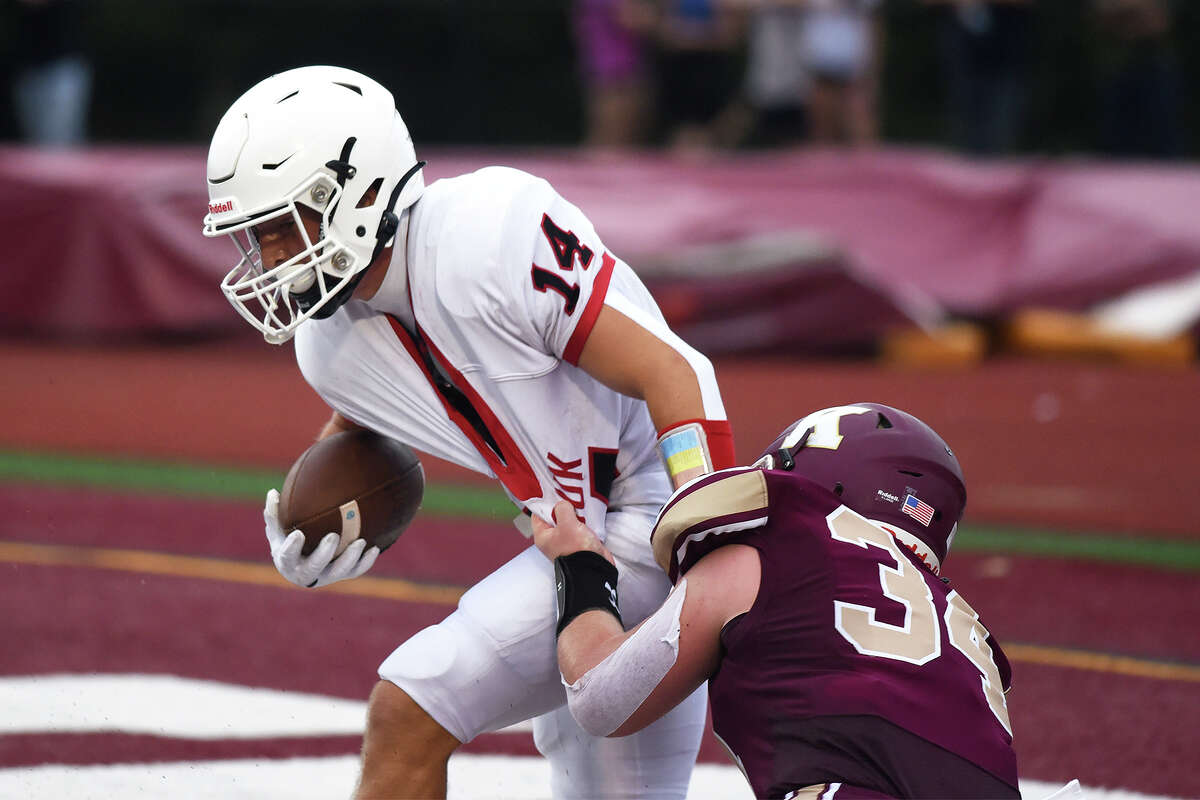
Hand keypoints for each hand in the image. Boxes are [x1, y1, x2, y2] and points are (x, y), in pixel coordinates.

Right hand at [263, 489, 379, 587]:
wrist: (303, 562)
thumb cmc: (288, 540)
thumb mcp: (278, 529)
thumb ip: (274, 513)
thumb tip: (273, 492)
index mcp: (287, 561)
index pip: (287, 556)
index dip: (292, 548)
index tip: (299, 534)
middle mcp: (306, 573)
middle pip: (315, 567)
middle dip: (324, 554)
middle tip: (334, 536)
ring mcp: (326, 575)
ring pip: (339, 571)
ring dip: (350, 558)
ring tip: (360, 542)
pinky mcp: (343, 575)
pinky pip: (356, 571)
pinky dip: (366, 562)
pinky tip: (374, 548)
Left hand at [531, 500, 614, 564]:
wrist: (595, 568)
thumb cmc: (577, 550)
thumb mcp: (567, 523)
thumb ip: (562, 509)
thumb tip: (563, 504)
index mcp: (543, 536)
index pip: (538, 514)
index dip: (544, 503)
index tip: (553, 492)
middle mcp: (553, 538)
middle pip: (554, 516)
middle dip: (563, 507)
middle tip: (570, 497)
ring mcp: (566, 540)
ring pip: (568, 520)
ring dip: (575, 514)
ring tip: (581, 507)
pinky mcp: (579, 542)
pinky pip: (579, 527)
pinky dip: (584, 521)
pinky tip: (588, 515)